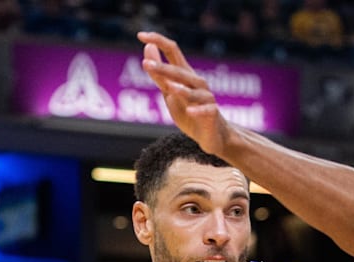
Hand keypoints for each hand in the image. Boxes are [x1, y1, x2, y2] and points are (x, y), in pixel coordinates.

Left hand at [137, 31, 229, 156]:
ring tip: (170, 87)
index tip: (141, 35)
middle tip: (146, 65)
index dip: (158, 41)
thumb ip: (159, 73)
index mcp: (185, 74)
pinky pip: (207, 111)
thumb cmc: (190, 112)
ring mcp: (206, 99)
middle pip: (180, 72)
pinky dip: (198, 111)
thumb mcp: (169, 92)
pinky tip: (190, 111)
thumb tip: (148, 47)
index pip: (173, 51)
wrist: (212, 135)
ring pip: (193, 92)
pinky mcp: (212, 115)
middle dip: (163, 69)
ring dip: (182, 90)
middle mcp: (197, 83)